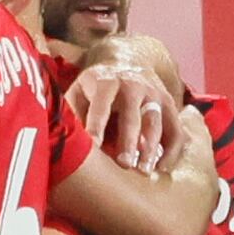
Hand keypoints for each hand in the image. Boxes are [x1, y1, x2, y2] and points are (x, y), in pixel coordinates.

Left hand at [64, 52, 171, 172]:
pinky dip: (171, 150)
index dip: (97, 126)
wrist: (129, 63)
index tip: (94, 148)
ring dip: (150, 148)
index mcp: (105, 82)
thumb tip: (58, 140)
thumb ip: (70, 113)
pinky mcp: (170, 105)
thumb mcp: (78, 91)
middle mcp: (133, 85)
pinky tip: (161, 169)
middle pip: (133, 115)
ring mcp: (155, 94)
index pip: (101, 106)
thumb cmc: (94, 89)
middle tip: (123, 165)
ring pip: (156, 123)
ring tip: (143, 171)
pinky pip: (175, 130)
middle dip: (128, 140)